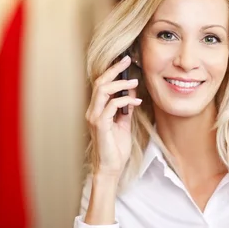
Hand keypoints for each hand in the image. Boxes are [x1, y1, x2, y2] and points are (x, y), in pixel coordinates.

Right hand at [85, 55, 141, 177]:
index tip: (124, 60)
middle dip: (114, 69)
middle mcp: (92, 111)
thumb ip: (125, 108)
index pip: (101, 84)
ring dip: (120, 84)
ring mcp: (94, 117)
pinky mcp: (100, 125)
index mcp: (96, 109)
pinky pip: (111, 106)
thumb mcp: (123, 124)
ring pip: (103, 91)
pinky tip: (136, 102)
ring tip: (134, 83)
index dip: (112, 71)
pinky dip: (125, 101)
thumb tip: (131, 93)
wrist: (111, 167)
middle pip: (100, 82)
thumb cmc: (116, 148)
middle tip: (128, 60)